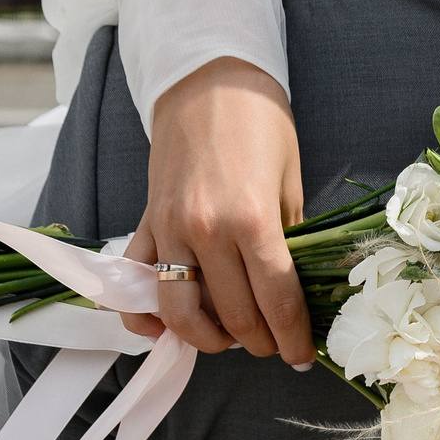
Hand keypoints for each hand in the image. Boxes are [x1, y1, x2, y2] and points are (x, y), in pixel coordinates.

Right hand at [120, 56, 314, 366]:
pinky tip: (164, 331)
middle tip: (273, 345)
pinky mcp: (147, 222)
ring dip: (207, 339)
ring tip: (229, 337)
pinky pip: (136, 283)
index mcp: (254, 219)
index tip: (303, 358)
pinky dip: (145, 316)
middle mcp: (208, 231)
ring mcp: (171, 229)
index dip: (293, 338)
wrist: (209, 82)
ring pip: (181, 313)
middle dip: (258, 342)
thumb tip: (294, 289)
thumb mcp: (290, 181)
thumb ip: (288, 238)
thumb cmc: (262, 124)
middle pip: (233, 315)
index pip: (277, 300)